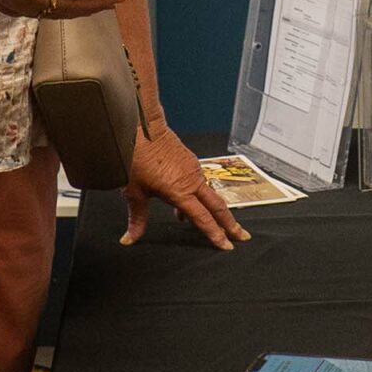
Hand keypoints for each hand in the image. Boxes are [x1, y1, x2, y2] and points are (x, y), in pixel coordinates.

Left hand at [122, 124, 249, 251]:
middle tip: (242, 236)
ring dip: (215, 210)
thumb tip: (129, 238)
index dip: (215, 234)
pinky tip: (188, 201)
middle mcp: (192, 181)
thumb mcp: (133, 191)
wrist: (141, 126)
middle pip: (218, 206)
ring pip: (209, 194)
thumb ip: (137, 218)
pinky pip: (200, 183)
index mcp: (180, 191)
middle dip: (231, 224)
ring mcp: (193, 169)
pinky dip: (199, 196)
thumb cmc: (136, 155)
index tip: (226, 245)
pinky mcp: (191, 161)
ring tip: (216, 225)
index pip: (202, 218)